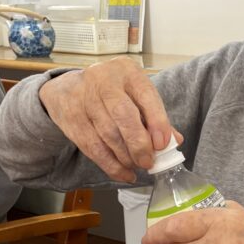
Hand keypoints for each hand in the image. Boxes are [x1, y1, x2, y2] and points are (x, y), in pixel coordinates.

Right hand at [38, 57, 175, 181]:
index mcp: (127, 71)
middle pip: (123, 114)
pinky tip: (122, 172)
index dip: (157, 122)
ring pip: (107, 134)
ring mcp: (84, 98)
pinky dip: (110, 164)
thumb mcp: (135, 94)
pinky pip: (92, 147)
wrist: (69, 89)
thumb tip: (175, 141)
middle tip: (148, 162)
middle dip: (138, 143)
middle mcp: (104, 80)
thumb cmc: (112, 93)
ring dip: (125, 157)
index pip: (145, 95)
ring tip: (136, 166)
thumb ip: (155, 116)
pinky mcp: (71, 118)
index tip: (162, 144)